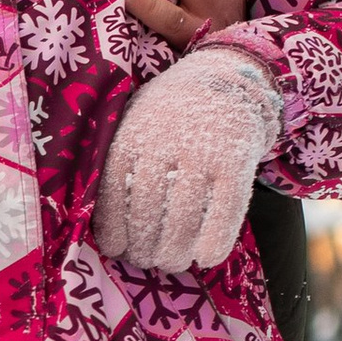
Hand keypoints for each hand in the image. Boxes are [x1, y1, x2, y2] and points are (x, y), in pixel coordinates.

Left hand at [92, 47, 281, 271]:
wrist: (226, 78)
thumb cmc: (170, 113)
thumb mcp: (134, 121)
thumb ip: (121, 162)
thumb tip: (106, 225)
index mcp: (131, 136)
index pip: (111, 195)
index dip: (113, 231)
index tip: (116, 251)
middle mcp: (164, 145)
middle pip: (146, 215)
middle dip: (144, 250)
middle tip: (147, 261)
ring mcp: (202, 154)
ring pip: (182, 221)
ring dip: (174, 254)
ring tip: (172, 262)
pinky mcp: (235, 163)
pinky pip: (223, 215)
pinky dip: (213, 244)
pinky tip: (205, 258)